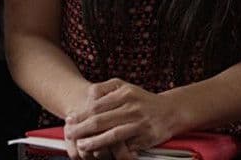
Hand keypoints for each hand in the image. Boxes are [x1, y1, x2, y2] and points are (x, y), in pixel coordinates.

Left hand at [66, 79, 183, 157]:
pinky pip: (127, 145)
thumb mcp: (125, 87)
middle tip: (69, 133)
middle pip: (101, 120)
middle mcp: (132, 107)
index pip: (97, 105)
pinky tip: (102, 153)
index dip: (81, 114)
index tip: (70, 119)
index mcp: (125, 93)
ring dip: (95, 142)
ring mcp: (139, 123)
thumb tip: (87, 95)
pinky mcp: (146, 137)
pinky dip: (113, 151)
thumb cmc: (143, 100)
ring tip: (81, 146)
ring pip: (113, 134)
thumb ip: (106, 89)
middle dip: (82, 129)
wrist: (171, 111)